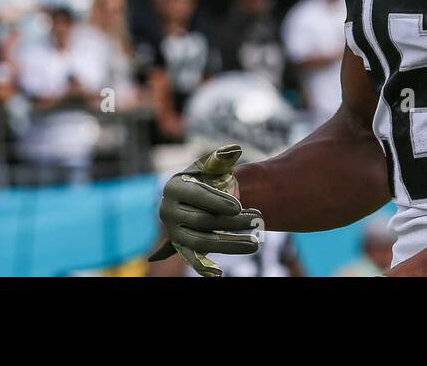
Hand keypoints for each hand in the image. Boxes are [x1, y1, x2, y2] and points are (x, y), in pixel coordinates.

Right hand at [149, 144, 262, 276]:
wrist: (201, 197)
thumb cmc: (207, 177)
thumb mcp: (211, 165)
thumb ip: (221, 158)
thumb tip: (234, 151)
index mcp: (173, 187)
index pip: (196, 195)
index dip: (218, 201)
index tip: (240, 206)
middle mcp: (168, 211)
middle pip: (203, 220)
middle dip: (233, 221)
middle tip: (258, 220)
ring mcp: (175, 231)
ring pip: (202, 242)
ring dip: (230, 244)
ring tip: (256, 243)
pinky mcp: (182, 246)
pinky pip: (191, 258)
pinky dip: (202, 267)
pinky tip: (218, 274)